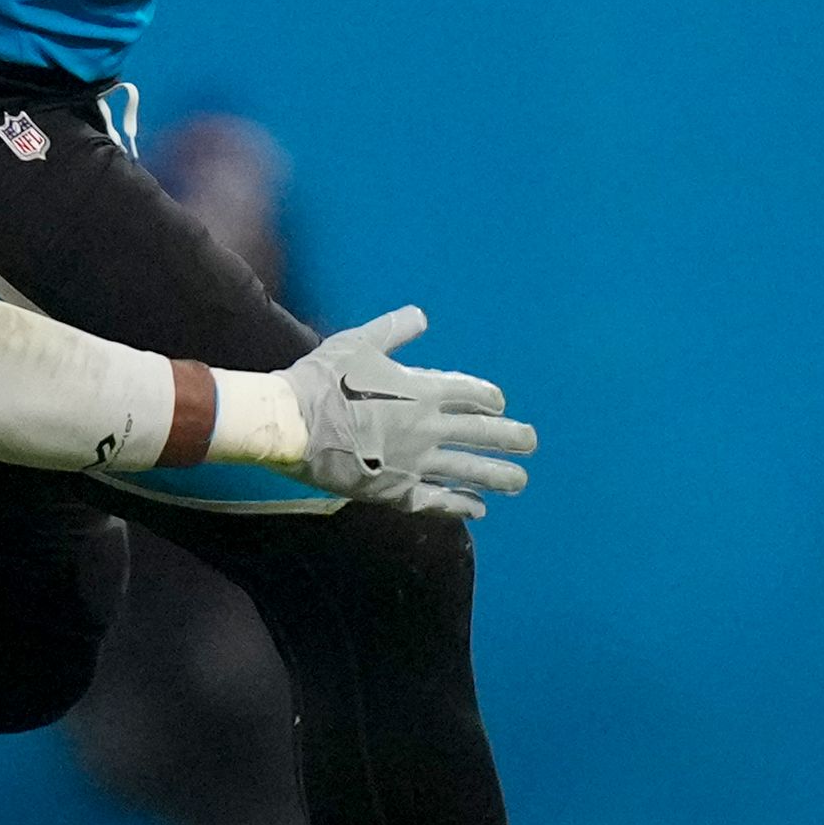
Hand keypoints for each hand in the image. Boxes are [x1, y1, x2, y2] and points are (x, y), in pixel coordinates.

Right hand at [281, 307, 535, 518]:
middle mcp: (426, 428)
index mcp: (421, 390)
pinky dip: (459, 506)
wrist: (292, 422)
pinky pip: (436, 501)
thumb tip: (421, 315)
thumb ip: (393, 329)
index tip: (499, 403)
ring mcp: (414, 462)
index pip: (470, 393)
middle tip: (531, 441)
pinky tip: (479, 510)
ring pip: (467, 471)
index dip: (489, 397)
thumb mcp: (358, 342)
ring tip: (520, 480)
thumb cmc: (323, 379)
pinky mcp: (395, 490)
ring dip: (498, 475)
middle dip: (510, 437)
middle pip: (479, 433)